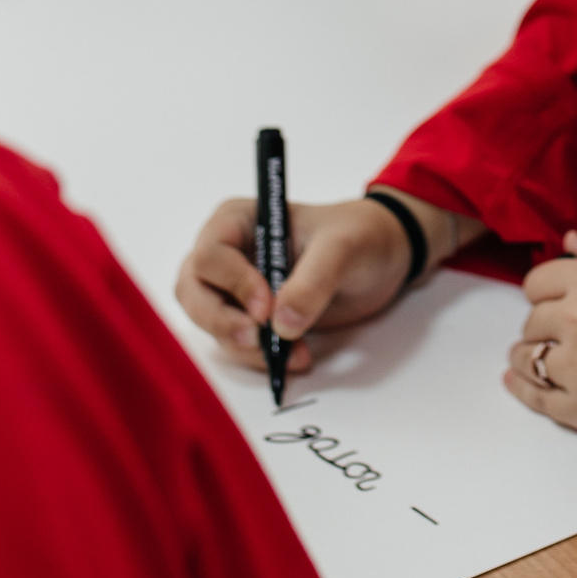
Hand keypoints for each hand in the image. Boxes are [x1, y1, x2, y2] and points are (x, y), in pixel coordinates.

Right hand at [176, 195, 422, 373]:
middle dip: (222, 322)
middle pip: (195, 292)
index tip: (266, 308)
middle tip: (258, 341)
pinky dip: (260, 357)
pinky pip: (238, 343)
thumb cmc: (359, 235)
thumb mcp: (343, 248)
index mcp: (238, 220)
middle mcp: (228, 254)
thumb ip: (314, 280)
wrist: (381, 258)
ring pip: (213, 324)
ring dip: (245, 347)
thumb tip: (282, 323)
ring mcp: (235, 289)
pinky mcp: (252, 318)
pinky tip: (297, 357)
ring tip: (292, 354)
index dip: (233, 283)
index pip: (211, 253)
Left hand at [504, 231, 576, 436]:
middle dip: (544, 326)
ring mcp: (575, 366)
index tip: (556, 300)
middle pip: (532, 321)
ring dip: (527, 358)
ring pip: (527, 359)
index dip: (547, 292)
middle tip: (562, 332)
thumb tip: (567, 239)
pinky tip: (515, 381)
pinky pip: (536, 397)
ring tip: (534, 358)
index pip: (536, 283)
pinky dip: (522, 389)